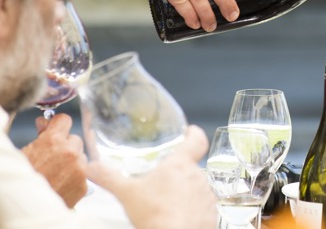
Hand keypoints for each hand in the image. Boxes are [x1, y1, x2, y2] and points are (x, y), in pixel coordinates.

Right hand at [21, 114, 87, 207]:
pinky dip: (75, 177)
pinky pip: (83, 174)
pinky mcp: (84, 184)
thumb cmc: (22, 180)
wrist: (27, 207)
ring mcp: (80, 169)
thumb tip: (44, 124)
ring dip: (72, 161)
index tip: (55, 128)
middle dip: (65, 145)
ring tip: (56, 172)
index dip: (58, 124)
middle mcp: (71, 153)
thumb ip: (39, 136)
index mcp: (53, 142)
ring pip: (81, 157)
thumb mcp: (24, 153)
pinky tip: (61, 182)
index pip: (64, 120)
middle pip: (75, 140)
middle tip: (52, 156)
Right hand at [88, 125, 216, 228]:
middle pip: (191, 166)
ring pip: (196, 186)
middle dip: (178, 171)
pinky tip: (176, 215)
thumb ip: (108, 177)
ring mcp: (207, 196)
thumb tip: (91, 167)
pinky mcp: (211, 213)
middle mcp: (198, 176)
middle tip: (162, 179)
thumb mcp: (126, 194)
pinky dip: (191, 208)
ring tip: (166, 201)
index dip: (194, 134)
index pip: (197, 140)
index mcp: (180, 164)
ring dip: (184, 191)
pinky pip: (201, 206)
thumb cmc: (156, 214)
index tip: (189, 132)